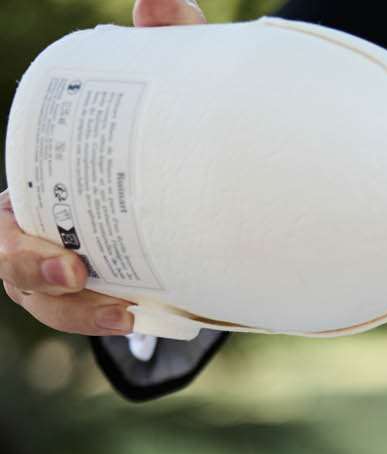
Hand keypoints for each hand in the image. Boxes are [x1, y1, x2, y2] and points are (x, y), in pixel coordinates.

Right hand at [0, 0, 203, 337]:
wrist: (199, 181)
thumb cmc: (154, 129)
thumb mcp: (154, 89)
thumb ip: (156, 44)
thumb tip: (154, 2)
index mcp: (36, 192)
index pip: (6, 226)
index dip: (19, 242)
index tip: (54, 244)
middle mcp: (43, 238)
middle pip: (15, 272)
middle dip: (36, 275)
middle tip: (76, 271)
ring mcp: (72, 274)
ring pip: (51, 306)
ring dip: (79, 314)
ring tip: (124, 314)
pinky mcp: (106, 295)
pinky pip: (93, 319)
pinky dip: (108, 322)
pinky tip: (141, 318)